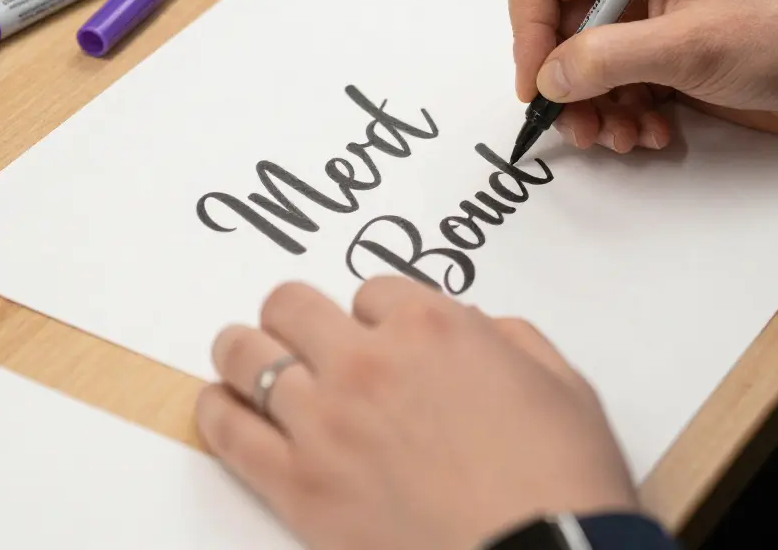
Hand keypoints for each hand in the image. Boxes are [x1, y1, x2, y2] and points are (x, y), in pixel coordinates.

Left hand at [197, 279, 638, 549]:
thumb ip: (510, 338)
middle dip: (294, 312)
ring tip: (236, 350)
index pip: (372, 290)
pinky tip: (215, 402)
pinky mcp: (300, 487)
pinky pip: (233, 434)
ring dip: (241, 348)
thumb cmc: (561, 479)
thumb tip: (478, 331)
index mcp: (432, 326)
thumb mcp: (561, 383)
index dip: (375, 311)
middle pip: (293, 306)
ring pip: (250, 356)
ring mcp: (327, 422)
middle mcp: (369, 361)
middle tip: (291, 326)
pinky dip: (217, 411)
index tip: (377, 330)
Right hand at [505, 0, 777, 152]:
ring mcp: (643, 25)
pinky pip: (612, 92)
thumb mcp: (688, 44)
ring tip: (625, 136)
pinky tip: (654, 133)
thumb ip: (608, 58)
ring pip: (579, 69)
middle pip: (553, 31)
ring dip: (594, 110)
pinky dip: (623, 118)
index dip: (527, 28)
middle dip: (563, 84)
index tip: (538, 81)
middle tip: (581, 126)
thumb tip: (547, 78)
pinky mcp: (659, 62)